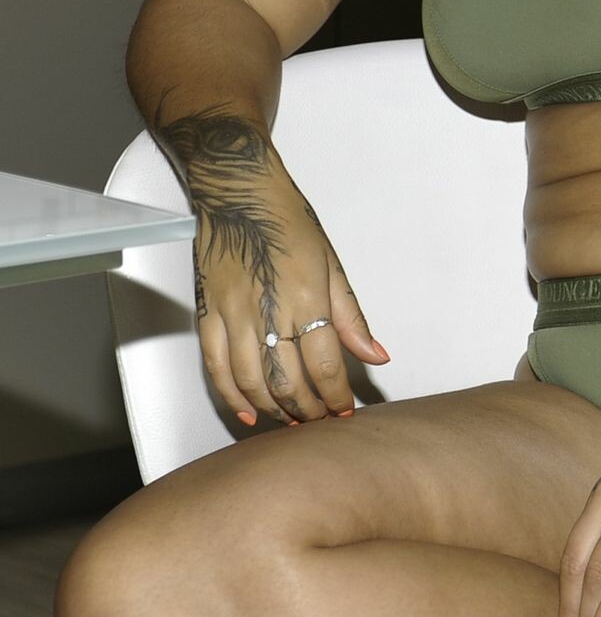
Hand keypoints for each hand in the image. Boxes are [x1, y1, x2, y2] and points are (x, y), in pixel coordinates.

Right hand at [158, 102, 389, 425]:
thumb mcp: (331, 263)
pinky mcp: (207, 314)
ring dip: (275, 409)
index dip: (336, 396)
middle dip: (308, 410)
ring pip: (252, 381)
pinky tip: (250, 412)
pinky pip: (216, 367)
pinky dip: (232, 395)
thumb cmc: (289, 222)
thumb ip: (351, 316)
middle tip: (322, 422)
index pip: (324, 364)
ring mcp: (232, 314)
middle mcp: (267, 309)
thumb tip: (377, 356)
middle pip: (287, 381)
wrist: (238, 194)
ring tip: (293, 420)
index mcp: (305, 295)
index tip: (345, 411)